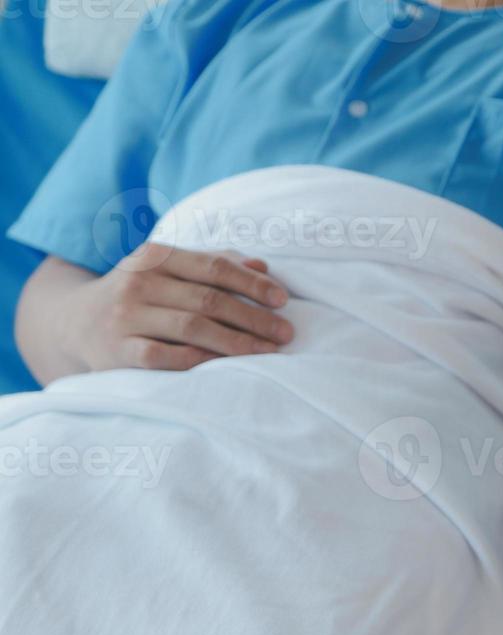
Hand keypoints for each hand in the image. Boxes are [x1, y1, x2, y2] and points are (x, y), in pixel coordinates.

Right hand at [63, 242, 293, 372]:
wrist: (73, 322)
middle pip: (209, 300)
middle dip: (254, 318)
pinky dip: (201, 361)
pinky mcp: (119, 351)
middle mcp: (138, 283)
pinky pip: (168, 357)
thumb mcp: (168, 270)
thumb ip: (214, 264)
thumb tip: (263, 267)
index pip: (214, 266)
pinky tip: (228, 366)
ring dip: (237, 342)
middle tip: (286, 333)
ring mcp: (126, 318)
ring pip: (193, 328)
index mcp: (155, 257)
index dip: (252, 284)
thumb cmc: (140, 295)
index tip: (283, 300)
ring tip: (269, 352)